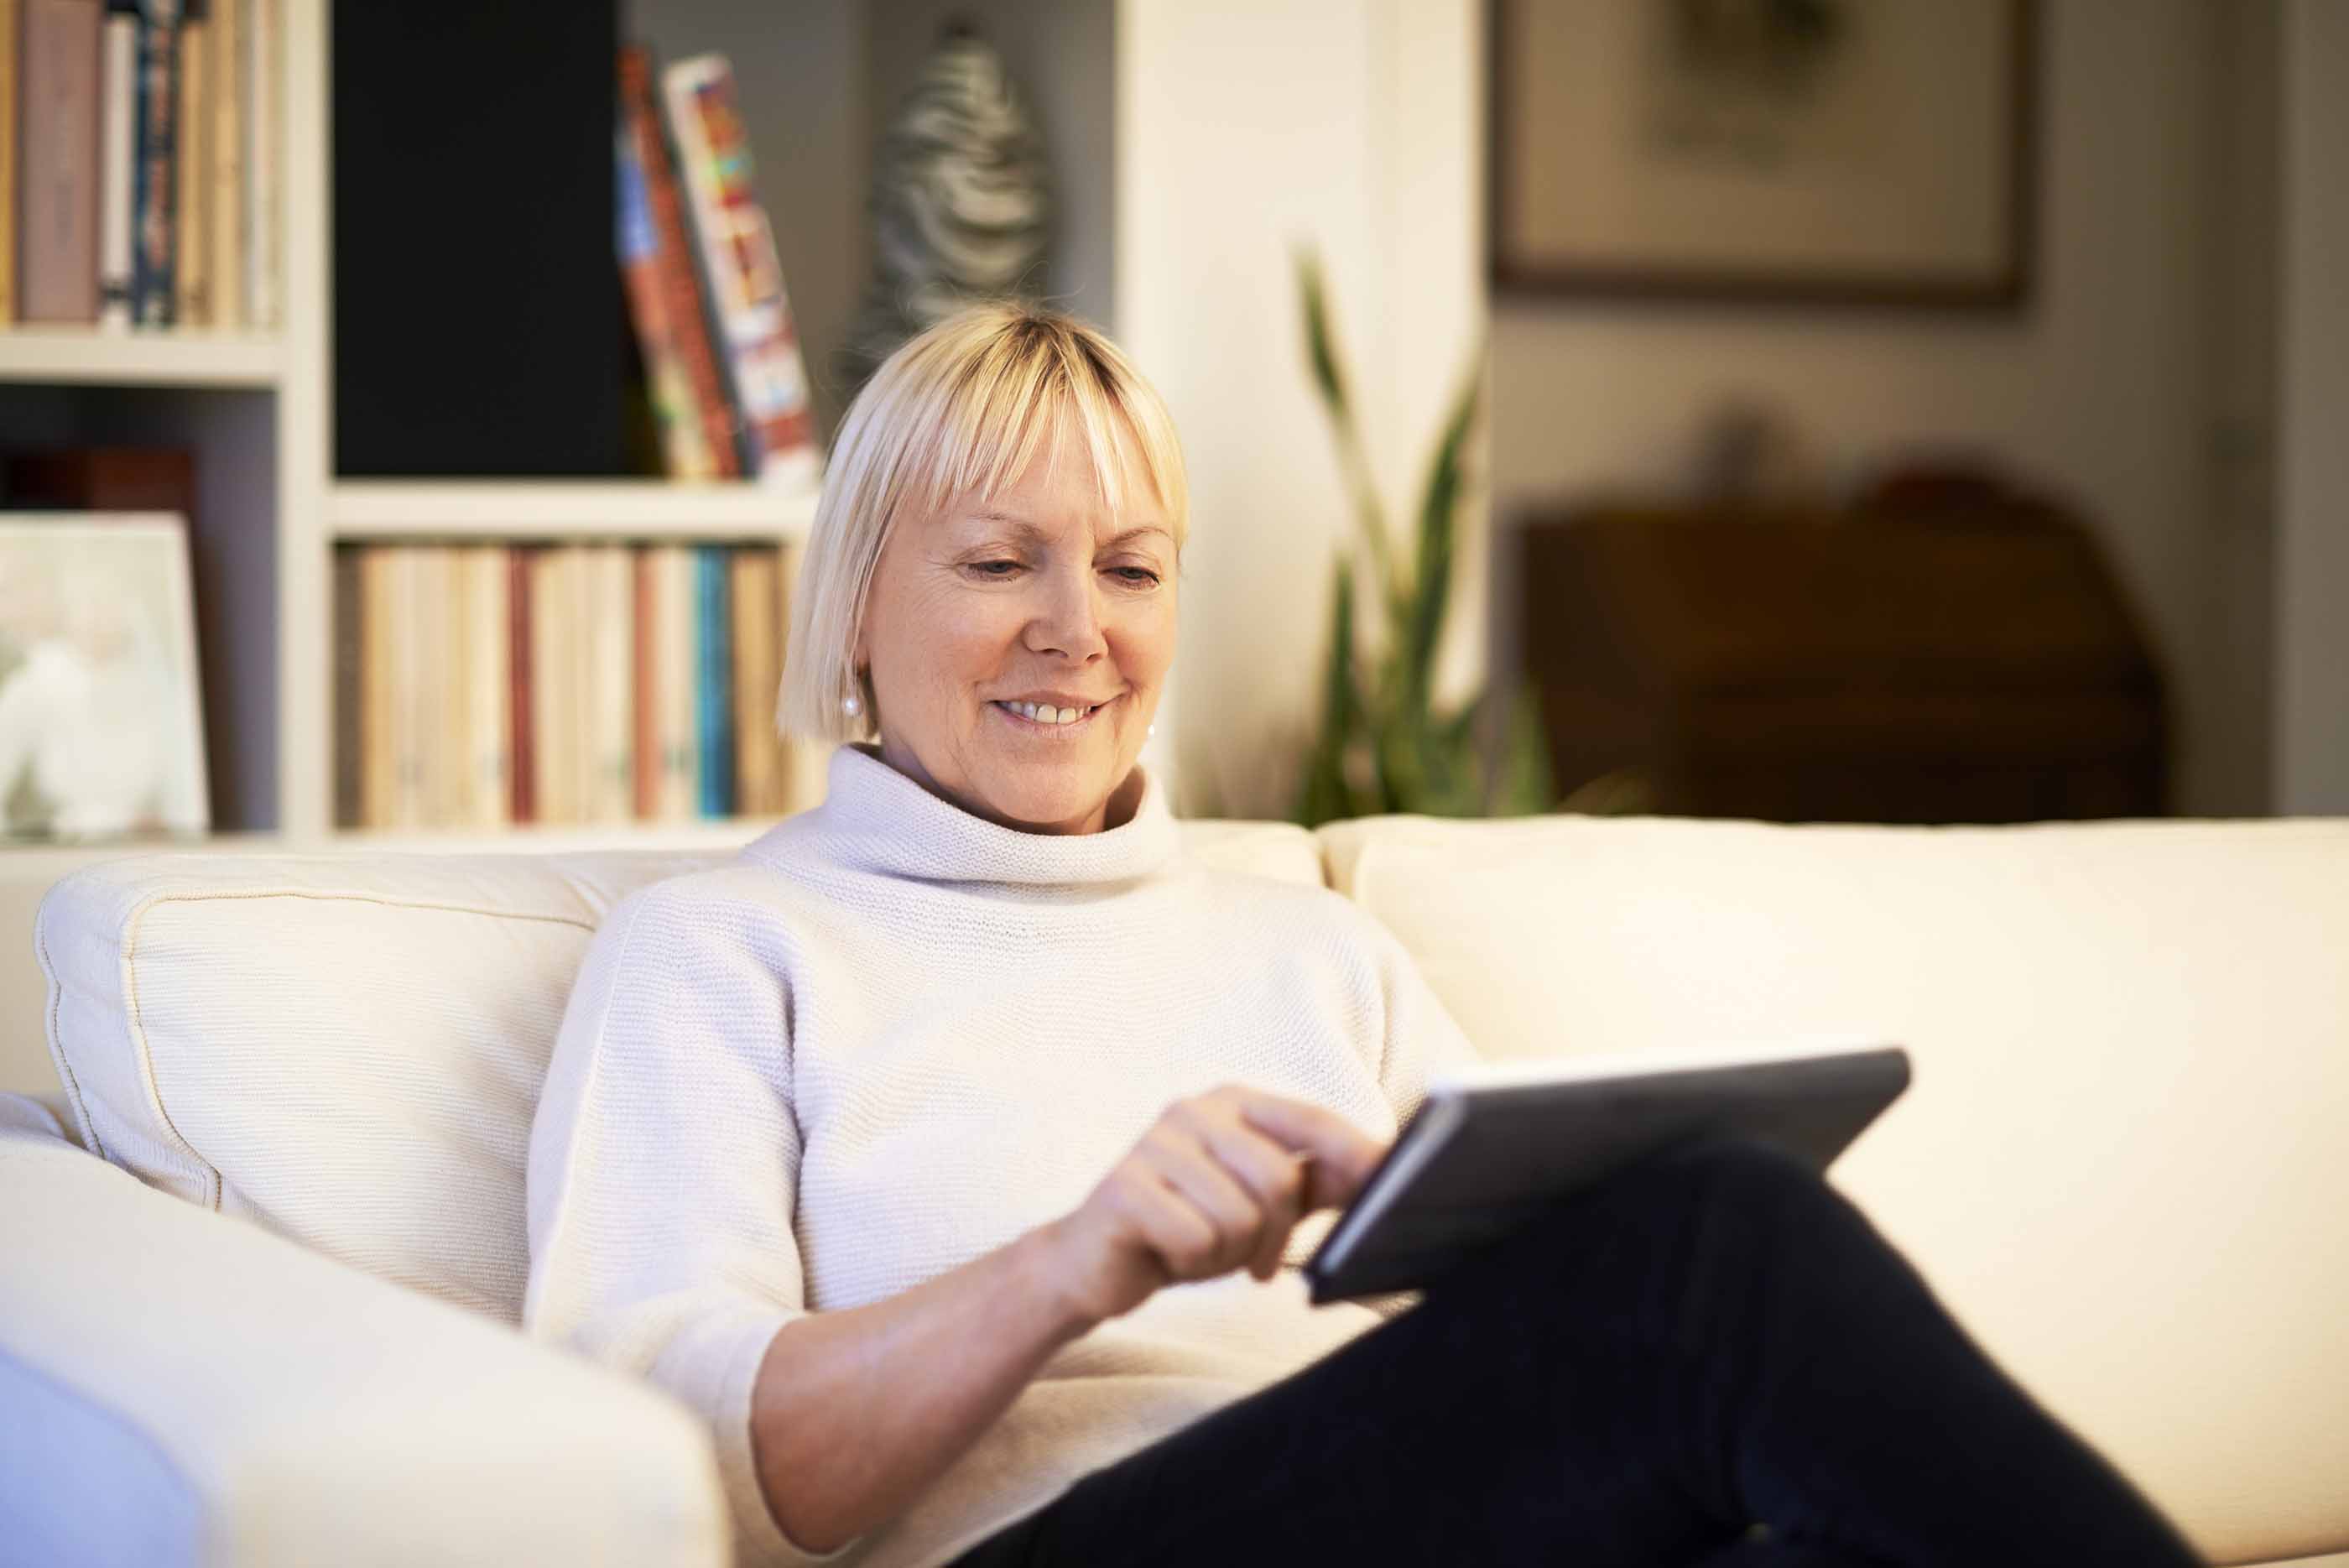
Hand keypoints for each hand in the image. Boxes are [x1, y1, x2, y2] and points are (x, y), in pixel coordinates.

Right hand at [1039, 1085, 1387, 1325]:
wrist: (1093, 1263)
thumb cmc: (1186, 1229)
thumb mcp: (1259, 1205)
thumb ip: (1317, 1183)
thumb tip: (1385, 1171)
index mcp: (1233, 1103)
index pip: (1310, 1120)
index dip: (1354, 1151)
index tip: (1389, 1173)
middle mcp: (1193, 1110)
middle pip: (1279, 1179)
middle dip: (1273, 1235)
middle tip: (1252, 1260)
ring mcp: (1154, 1144)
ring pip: (1238, 1217)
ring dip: (1227, 1254)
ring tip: (1198, 1248)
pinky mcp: (1123, 1188)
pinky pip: (1196, 1240)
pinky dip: (1189, 1263)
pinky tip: (1166, 1254)